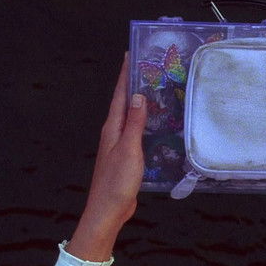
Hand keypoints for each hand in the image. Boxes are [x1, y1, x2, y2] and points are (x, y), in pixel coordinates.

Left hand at [66, 51, 147, 260]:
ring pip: (130, 117)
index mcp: (112, 128)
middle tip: (148, 67)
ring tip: (156, 89)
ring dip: (140, 102)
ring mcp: (119, 145)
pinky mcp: (126, 157)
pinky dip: (145, 122)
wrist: (108, 211)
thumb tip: (137, 95)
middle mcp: (113, 133)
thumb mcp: (129, 149)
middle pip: (124, 102)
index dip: (125, 75)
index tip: (131, 54)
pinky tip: (157, 124)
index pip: (119, 95)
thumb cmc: (117, 182)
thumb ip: (134, 123)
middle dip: (133, 84)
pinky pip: (136, 131)